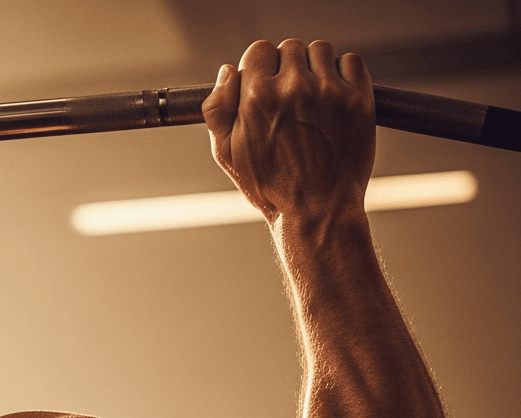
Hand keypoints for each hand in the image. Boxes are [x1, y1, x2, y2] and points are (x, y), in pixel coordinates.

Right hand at [203, 39, 374, 222]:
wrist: (316, 210)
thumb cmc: (270, 186)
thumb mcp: (227, 153)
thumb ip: (218, 108)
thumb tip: (227, 72)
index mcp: (257, 97)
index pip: (259, 51)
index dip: (262, 66)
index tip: (268, 84)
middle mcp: (293, 88)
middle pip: (290, 47)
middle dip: (289, 66)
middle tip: (291, 96)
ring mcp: (329, 91)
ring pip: (321, 50)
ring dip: (316, 66)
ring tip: (314, 97)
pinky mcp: (358, 99)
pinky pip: (352, 62)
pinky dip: (344, 72)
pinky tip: (335, 97)